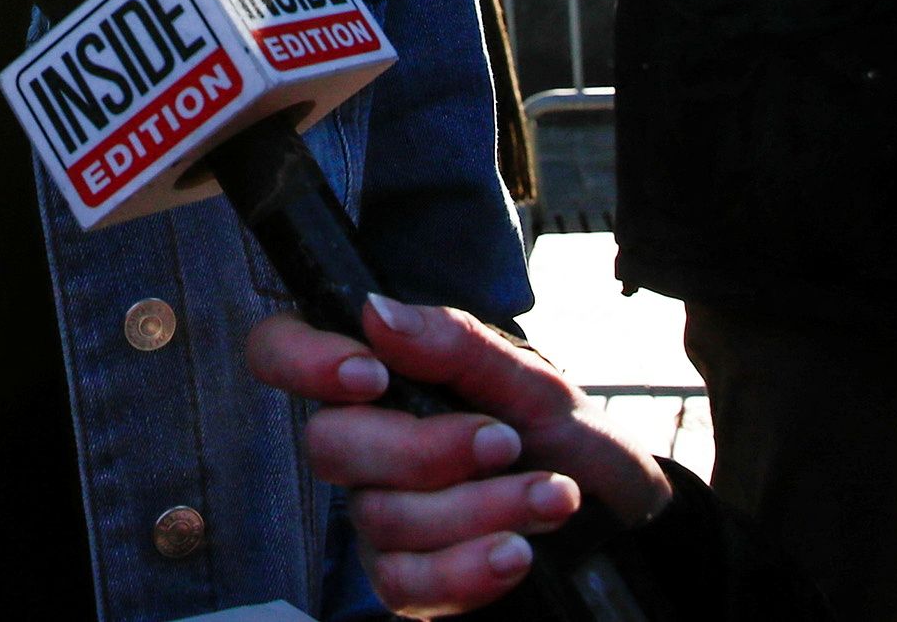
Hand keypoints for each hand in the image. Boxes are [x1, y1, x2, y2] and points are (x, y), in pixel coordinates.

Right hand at [248, 297, 670, 614]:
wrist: (615, 514)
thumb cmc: (561, 434)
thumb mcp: (529, 378)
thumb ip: (455, 343)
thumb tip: (375, 311)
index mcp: (378, 376)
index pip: (281, 351)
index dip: (303, 360)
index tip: (371, 373)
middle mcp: (364, 444)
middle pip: (330, 445)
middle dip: (424, 449)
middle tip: (503, 441)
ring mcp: (378, 513)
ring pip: (380, 518)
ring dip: (477, 508)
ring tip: (552, 495)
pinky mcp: (405, 579)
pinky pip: (401, 585)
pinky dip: (466, 569)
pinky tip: (516, 550)